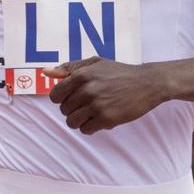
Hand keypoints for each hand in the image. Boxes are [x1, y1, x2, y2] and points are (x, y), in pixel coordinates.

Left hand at [48, 58, 164, 133]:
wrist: (147, 83)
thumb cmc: (120, 72)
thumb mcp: (95, 63)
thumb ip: (70, 68)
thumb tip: (46, 73)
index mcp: (82, 75)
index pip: (55, 95)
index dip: (61, 99)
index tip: (72, 98)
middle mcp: (87, 90)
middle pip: (64, 110)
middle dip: (72, 109)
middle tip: (87, 105)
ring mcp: (97, 105)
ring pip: (72, 122)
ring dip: (79, 120)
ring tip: (91, 114)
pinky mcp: (107, 119)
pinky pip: (86, 130)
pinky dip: (90, 127)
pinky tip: (100, 119)